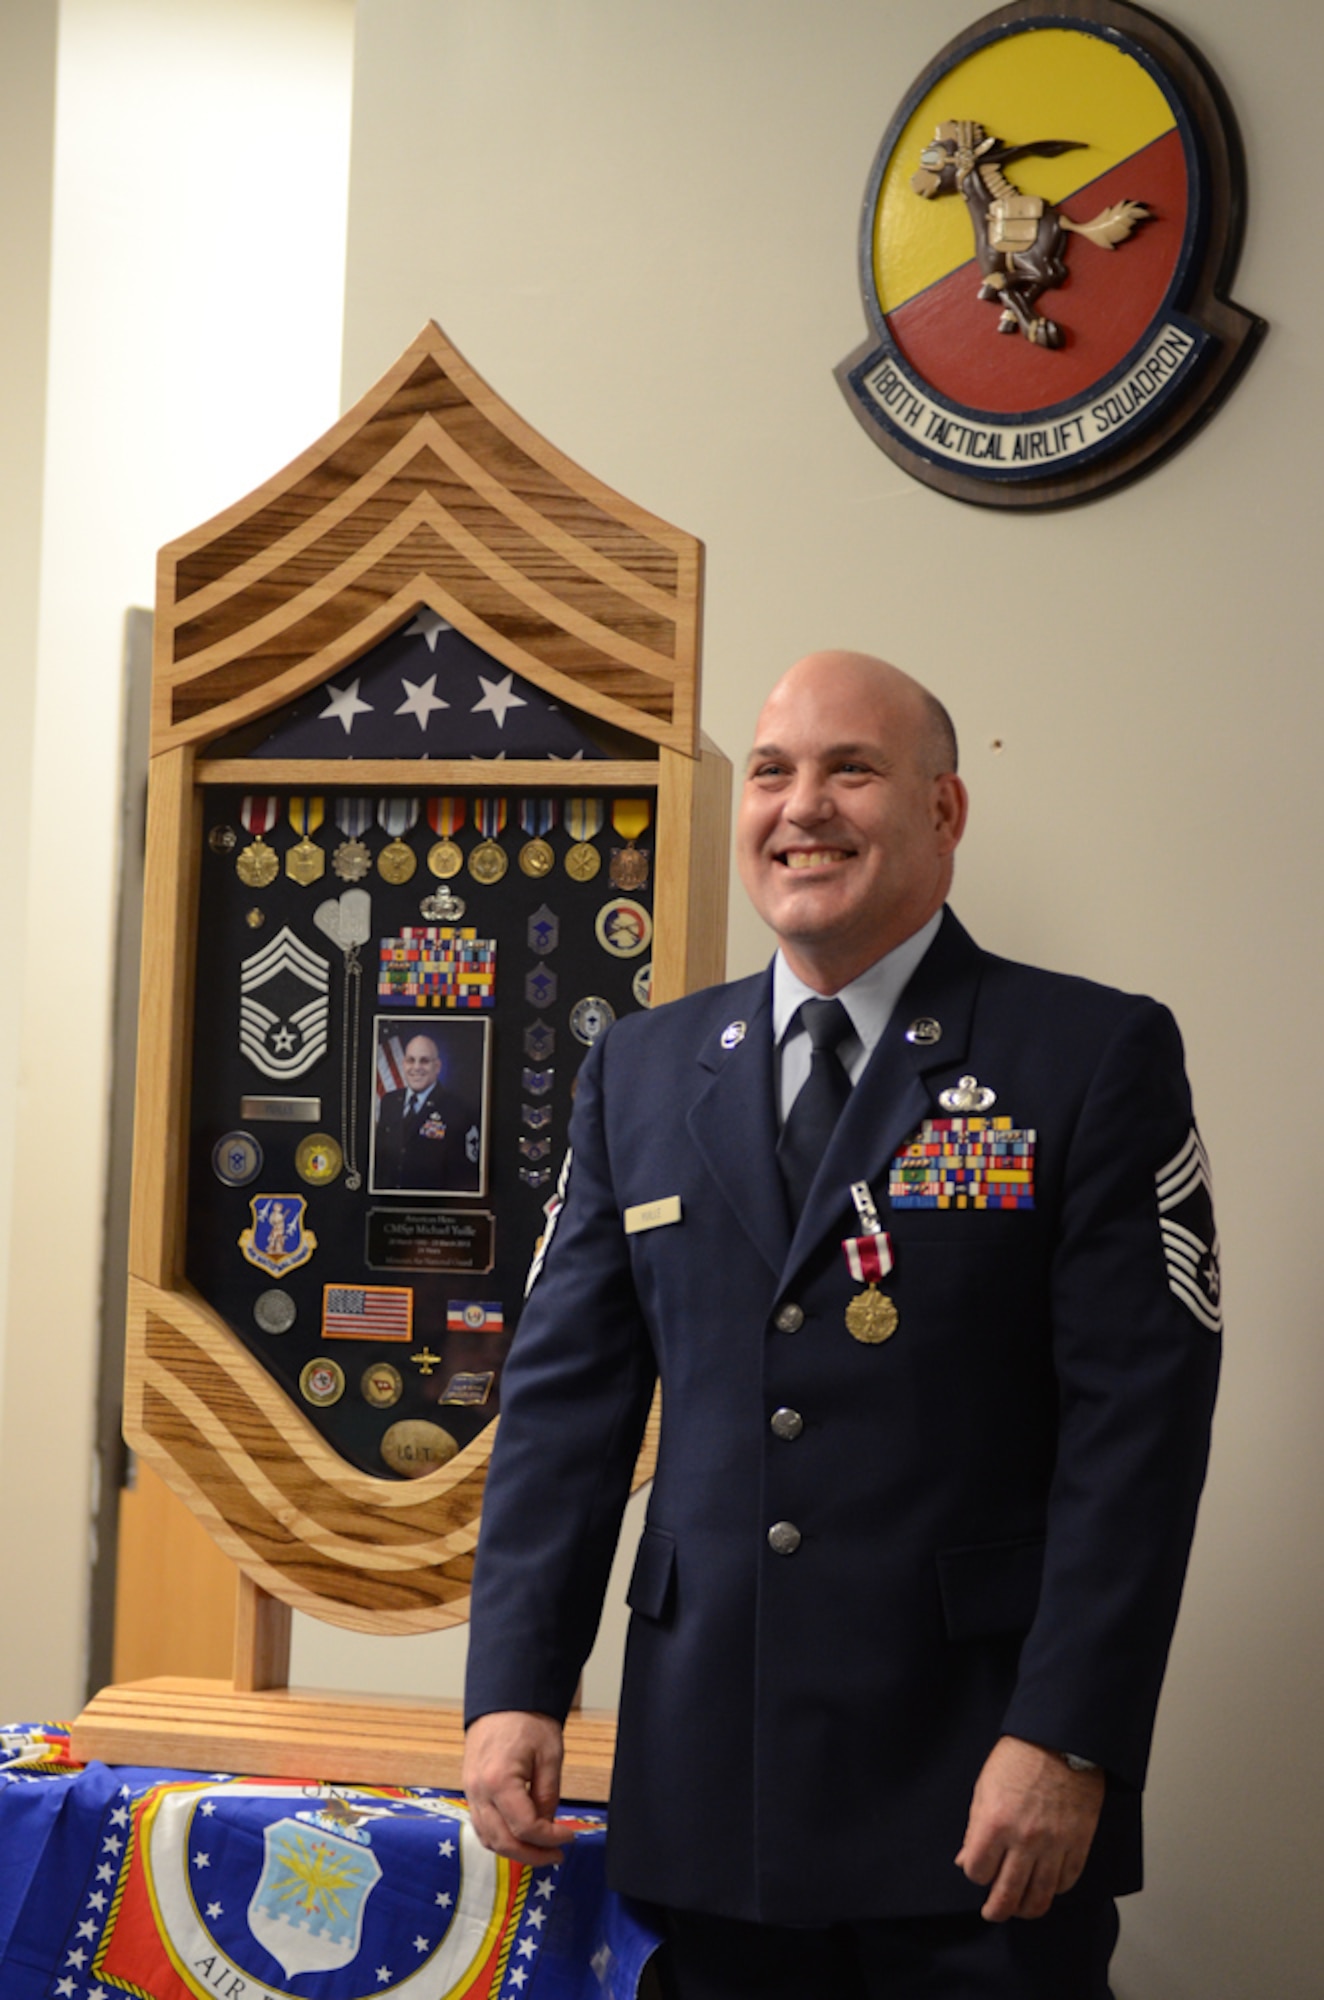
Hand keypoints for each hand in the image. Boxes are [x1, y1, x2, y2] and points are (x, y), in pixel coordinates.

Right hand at [463, 1710, 577, 1865]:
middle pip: (503, 1841)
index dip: (550, 1839)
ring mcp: (470, 1792)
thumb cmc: (527, 1720)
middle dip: (532, 1855)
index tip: (569, 1838)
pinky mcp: (470, 1790)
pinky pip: (482, 1826)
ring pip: (488, 1839)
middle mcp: (478, 1791)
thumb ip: (548, 1796)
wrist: (503, 1698)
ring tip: (541, 1851)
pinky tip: (520, 1837)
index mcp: (499, 1781)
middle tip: (556, 1855)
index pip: (525, 1828)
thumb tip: (547, 1826)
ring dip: (515, 1851)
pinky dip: (500, 1838)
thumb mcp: (549, 1756)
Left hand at [954, 1735, 1104, 1921]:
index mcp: (995, 1823)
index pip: (978, 1872)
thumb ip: (975, 1828)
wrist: (1062, 1740)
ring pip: (1040, 1898)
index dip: (976, 1874)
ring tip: (1020, 1908)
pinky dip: (1055, 1890)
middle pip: (1008, 1896)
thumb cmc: (1019, 1757)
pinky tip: (1046, 1885)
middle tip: (993, 1912)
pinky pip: (1066, 1882)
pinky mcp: (1079, 1844)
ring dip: (1026, 1909)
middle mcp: (1024, 1840)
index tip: (979, 1869)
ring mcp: (1054, 1845)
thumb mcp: (984, 1787)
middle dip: (996, 1910)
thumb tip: (967, 1860)